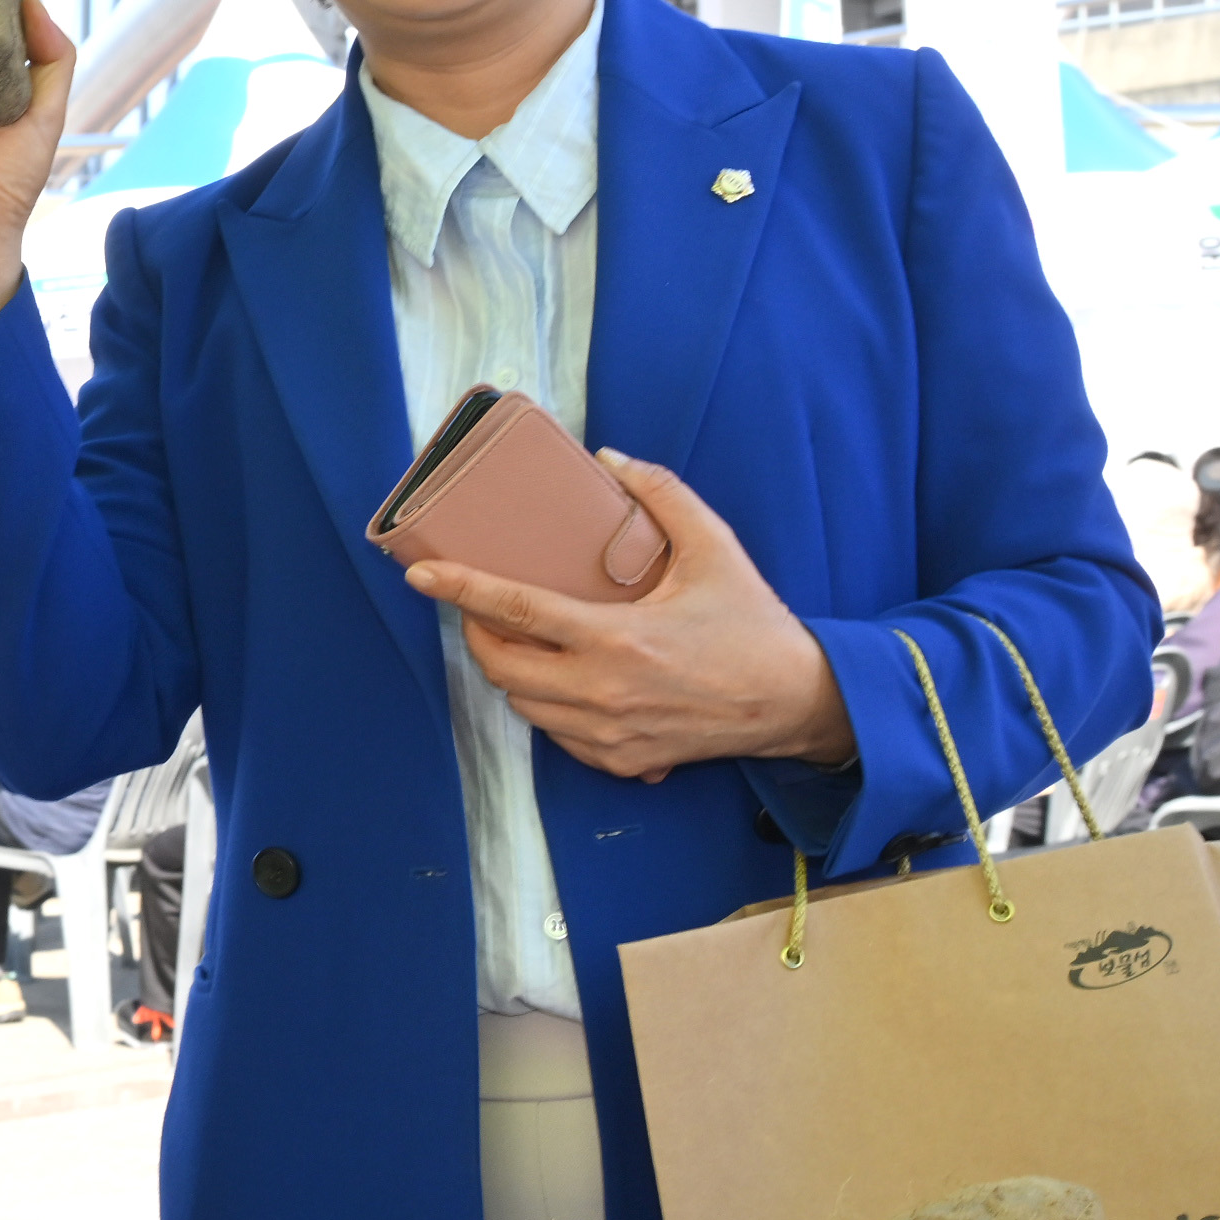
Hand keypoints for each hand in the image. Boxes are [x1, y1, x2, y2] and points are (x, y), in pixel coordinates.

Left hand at [399, 452, 854, 778]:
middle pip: (501, 666)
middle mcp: (603, 692)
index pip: (517, 611)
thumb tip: (610, 458)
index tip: (421, 575)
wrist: (797, 703)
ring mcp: (609, 734)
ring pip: (523, 705)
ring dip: (512, 672)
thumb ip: (661, 494)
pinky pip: (557, 737)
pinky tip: (565, 682)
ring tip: (524, 642)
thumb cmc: (753, 626)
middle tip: (483, 609)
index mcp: (618, 639)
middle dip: (479, 635)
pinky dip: (548, 709)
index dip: (461, 589)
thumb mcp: (714, 547)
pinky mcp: (622, 761)